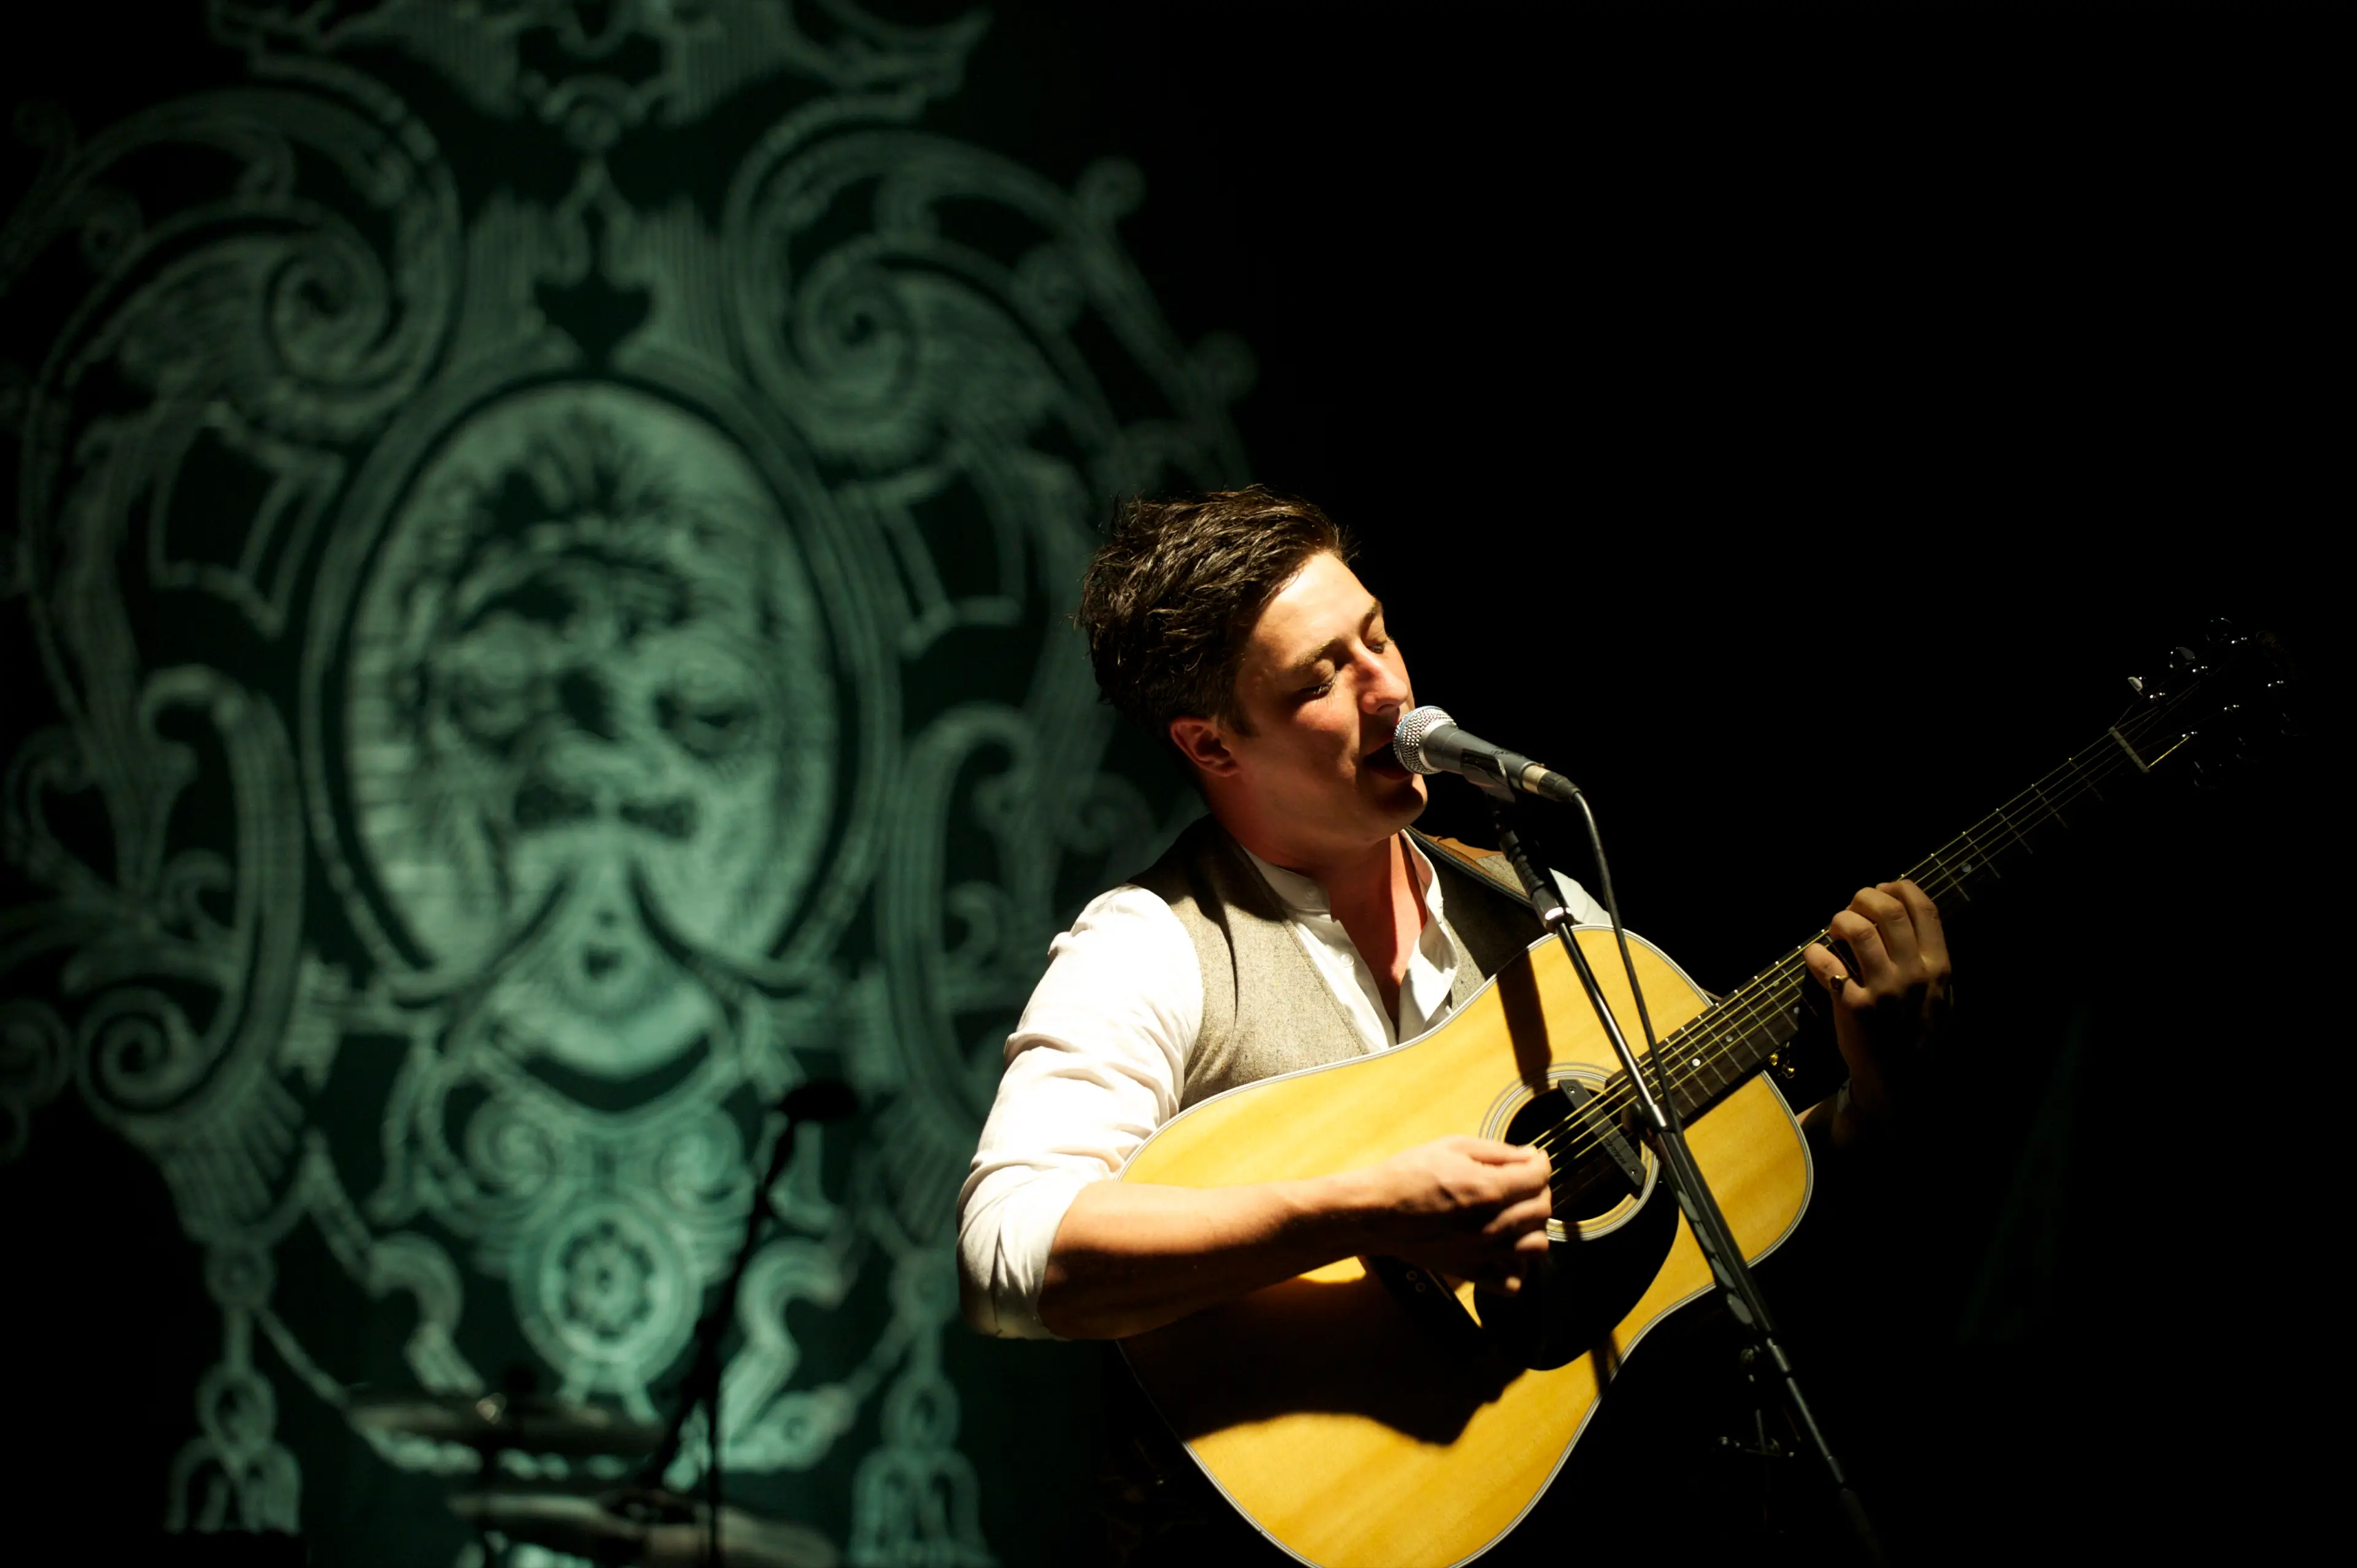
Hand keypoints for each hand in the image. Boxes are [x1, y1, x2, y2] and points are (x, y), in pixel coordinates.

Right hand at [1360, 1135, 1552, 1291]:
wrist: (1376, 1211)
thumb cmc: (1409, 1173)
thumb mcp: (1452, 1146)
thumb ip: (1496, 1152)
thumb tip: (1530, 1155)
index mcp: (1487, 1188)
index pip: (1538, 1177)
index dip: (1541, 1162)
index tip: (1534, 1157)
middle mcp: (1492, 1224)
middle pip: (1542, 1209)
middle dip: (1539, 1189)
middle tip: (1523, 1180)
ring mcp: (1483, 1253)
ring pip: (1536, 1246)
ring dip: (1533, 1228)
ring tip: (1517, 1214)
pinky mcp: (1471, 1272)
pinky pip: (1513, 1282)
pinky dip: (1516, 1267)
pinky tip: (1504, 1248)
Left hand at [1803, 880, 1951, 1134]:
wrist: (1904, 1088)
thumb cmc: (1918, 1038)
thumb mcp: (1940, 999)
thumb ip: (1928, 962)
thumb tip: (1904, 920)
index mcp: (1939, 968)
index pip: (1924, 909)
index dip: (1900, 887)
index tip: (1883, 887)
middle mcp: (1914, 974)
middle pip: (1888, 910)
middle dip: (1864, 897)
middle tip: (1852, 908)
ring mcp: (1884, 990)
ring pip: (1858, 929)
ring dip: (1840, 919)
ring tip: (1835, 928)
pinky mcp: (1853, 1008)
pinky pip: (1827, 963)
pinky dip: (1815, 953)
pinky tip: (1815, 957)